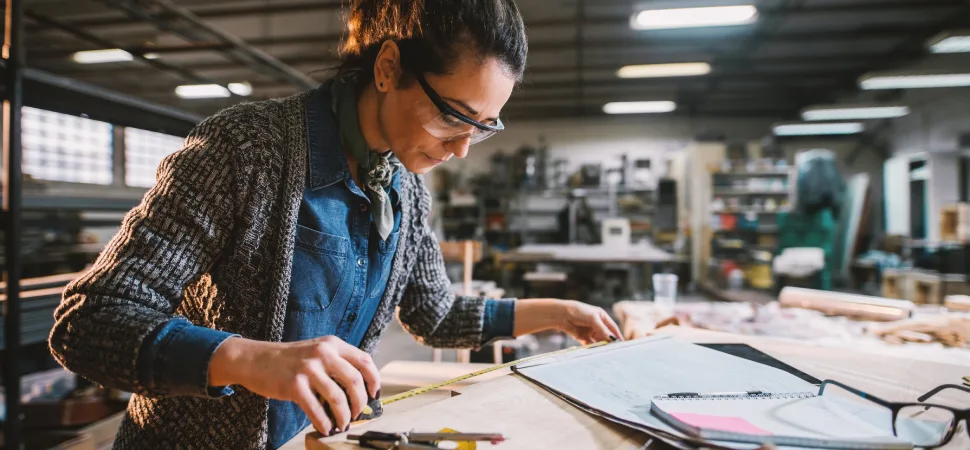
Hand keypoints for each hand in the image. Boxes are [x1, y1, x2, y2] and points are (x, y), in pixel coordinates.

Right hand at [209, 335, 379, 434]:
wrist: (255, 359)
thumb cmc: (289, 360)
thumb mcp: (316, 351)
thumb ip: (336, 364)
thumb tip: (358, 392)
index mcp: (332, 344)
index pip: (364, 360)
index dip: (373, 380)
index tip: (374, 395)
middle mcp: (323, 353)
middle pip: (354, 381)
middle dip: (359, 403)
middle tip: (356, 414)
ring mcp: (308, 369)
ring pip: (338, 398)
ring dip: (343, 416)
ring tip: (341, 424)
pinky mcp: (294, 385)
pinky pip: (316, 409)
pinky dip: (324, 422)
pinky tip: (326, 428)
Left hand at [513, 299, 622, 344]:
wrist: (561, 315)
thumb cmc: (578, 311)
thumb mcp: (593, 318)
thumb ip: (602, 329)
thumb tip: (612, 339)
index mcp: (602, 317)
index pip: (613, 328)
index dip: (617, 336)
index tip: (622, 344)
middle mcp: (597, 324)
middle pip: (606, 336)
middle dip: (609, 343)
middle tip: (614, 351)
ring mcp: (590, 331)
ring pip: (598, 341)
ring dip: (601, 347)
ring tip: (605, 353)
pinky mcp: (583, 337)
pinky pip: (590, 345)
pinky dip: (592, 348)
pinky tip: (594, 352)